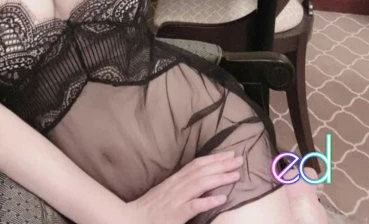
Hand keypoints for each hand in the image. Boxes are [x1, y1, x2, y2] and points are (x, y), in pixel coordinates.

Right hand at [124, 150, 242, 223]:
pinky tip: (222, 198)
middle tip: (239, 158)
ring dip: (220, 178)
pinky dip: (209, 201)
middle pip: (202, 170)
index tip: (229, 154)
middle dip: (222, 164)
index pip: (197, 164)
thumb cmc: (149, 209)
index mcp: (175, 180)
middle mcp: (177, 186)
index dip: (214, 158)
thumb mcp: (166, 193)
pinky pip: (194, 205)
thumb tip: (200, 182)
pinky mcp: (176, 214)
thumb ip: (182, 187)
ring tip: (236, 174)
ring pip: (201, 184)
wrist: (131, 220)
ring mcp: (176, 199)